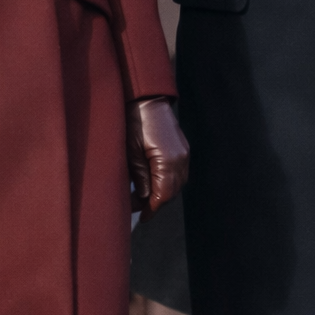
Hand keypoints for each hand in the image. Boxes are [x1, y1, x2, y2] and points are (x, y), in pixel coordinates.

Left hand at [126, 97, 188, 219]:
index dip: (152, 208)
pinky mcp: (183, 147)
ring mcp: (184, 152)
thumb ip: (140, 178)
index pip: (163, 195)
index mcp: (168, 160)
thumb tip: (143, 198)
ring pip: (178, 183)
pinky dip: (168, 181)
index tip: (141, 217)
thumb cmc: (135, 121)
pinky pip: (179, 172)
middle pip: (173, 191)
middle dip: (156, 202)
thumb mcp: (131, 152)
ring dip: (163, 192)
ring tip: (143, 196)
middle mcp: (181, 158)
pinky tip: (154, 181)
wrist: (146, 98)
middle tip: (137, 207)